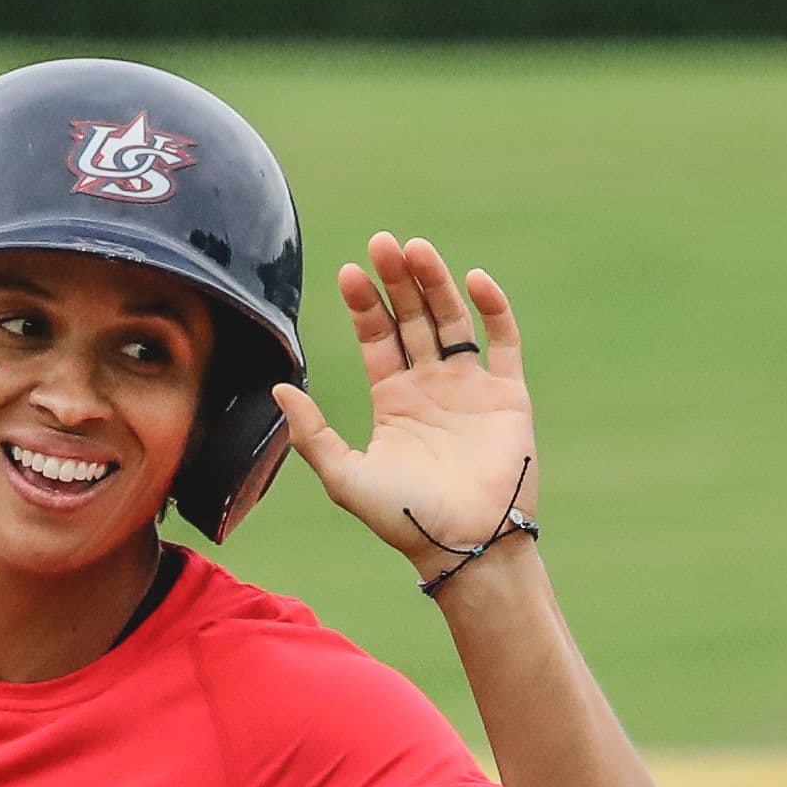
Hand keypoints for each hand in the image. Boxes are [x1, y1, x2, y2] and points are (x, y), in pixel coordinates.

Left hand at [274, 232, 538, 580]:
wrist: (464, 544)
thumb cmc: (403, 518)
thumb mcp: (345, 476)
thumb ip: (311, 434)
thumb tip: (279, 388)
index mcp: (394, 400)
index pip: (377, 337)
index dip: (364, 305)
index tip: (349, 272)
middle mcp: (431, 387)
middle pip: (413, 318)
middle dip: (397, 282)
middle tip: (382, 243)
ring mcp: (471, 387)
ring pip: (452, 320)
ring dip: (436, 284)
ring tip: (416, 249)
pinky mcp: (508, 394)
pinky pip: (503, 340)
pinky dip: (493, 308)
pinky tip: (474, 280)